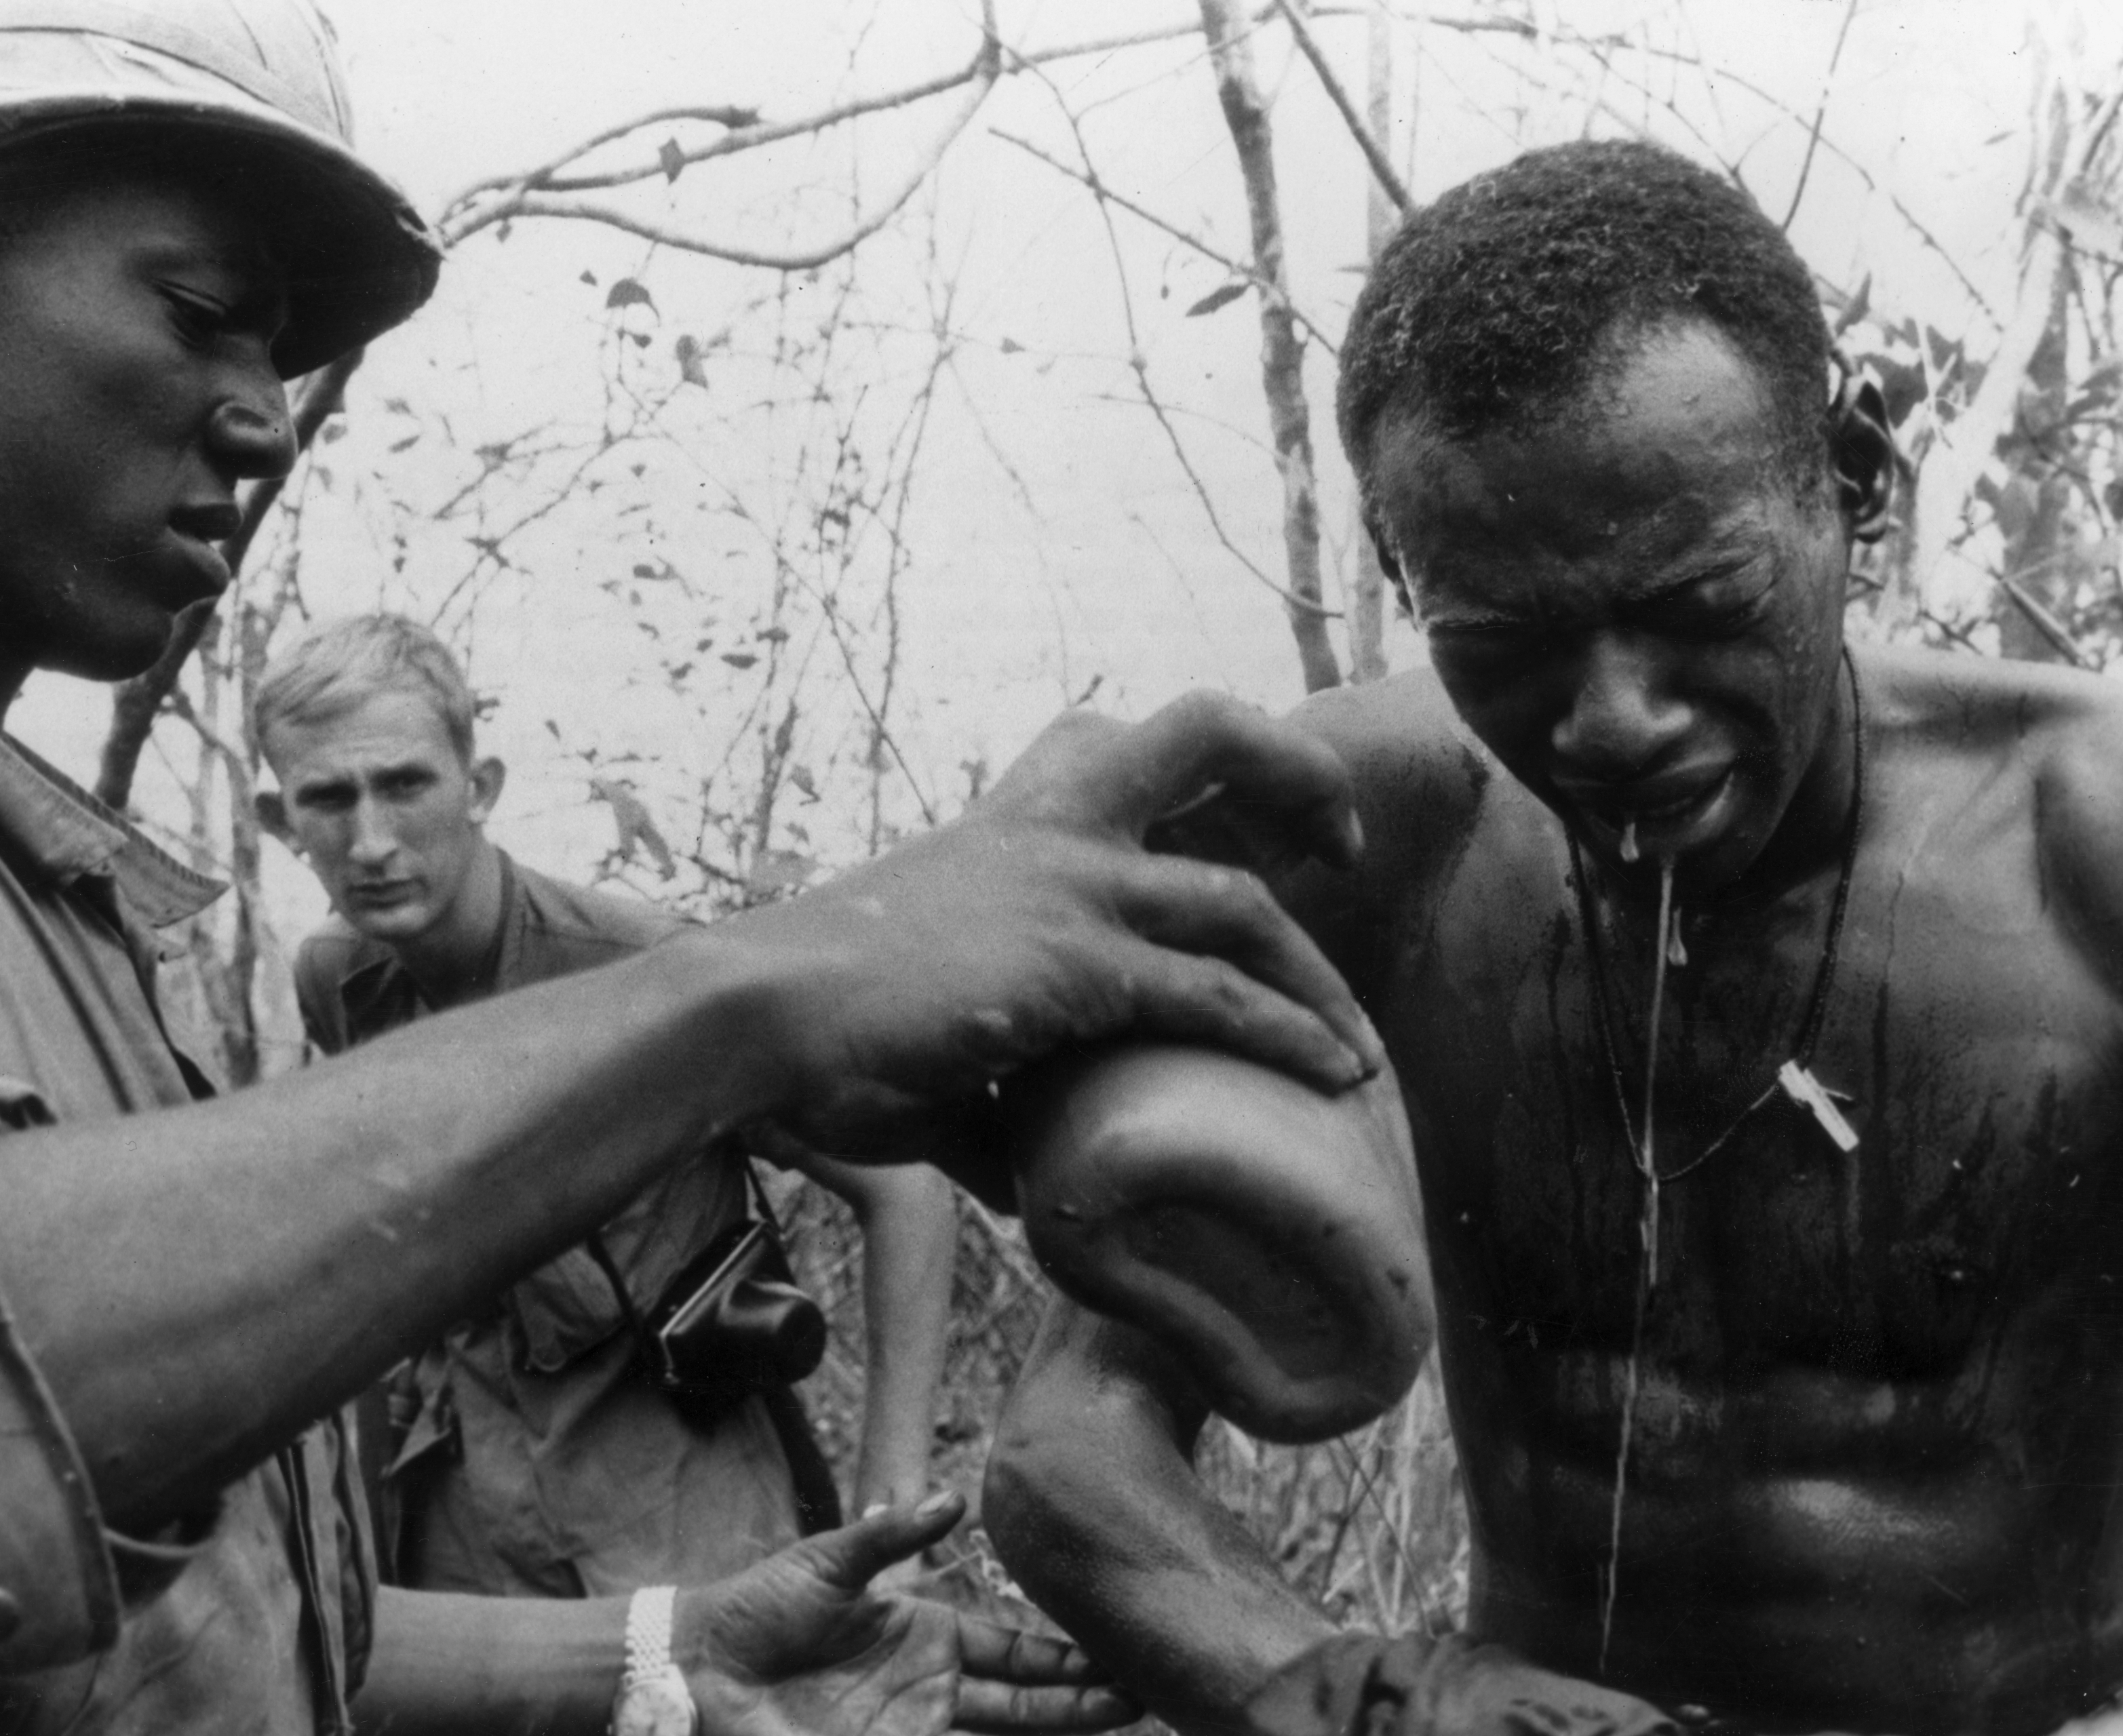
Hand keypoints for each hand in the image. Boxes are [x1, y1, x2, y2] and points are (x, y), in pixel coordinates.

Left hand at [676, 1490, 1136, 1735]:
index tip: (1115, 1653)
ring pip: (1005, 1728)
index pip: (1013, 1642)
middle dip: (1083, 1697)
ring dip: (1060, 1726)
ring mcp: (913, 1722)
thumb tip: (957, 1499)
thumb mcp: (831, 1560)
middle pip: (1026, 1694)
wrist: (703, 1668)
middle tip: (1144, 1694)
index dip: (1063, 1651)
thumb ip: (894, 1535)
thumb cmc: (763, 1606)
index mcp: (927, 1629)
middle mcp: (933, 1682)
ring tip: (1124, 1717)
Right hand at [718, 692, 1381, 1173]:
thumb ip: (993, 1094)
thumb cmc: (822, 1028)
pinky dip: (1289, 1032)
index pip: (1116, 744)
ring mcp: (1070, 887)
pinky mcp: (1076, 963)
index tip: (1248, 818)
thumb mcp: (926, 1034)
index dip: (1198, 766)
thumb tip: (1030, 1180)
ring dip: (1317, 973)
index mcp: (1010, 822)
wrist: (761, 1014)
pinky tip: (1335, 1075)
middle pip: (1205, 736)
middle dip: (1294, 772)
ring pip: (1241, 896)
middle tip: (1341, 846)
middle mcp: (1052, 831)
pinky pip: (1215, 993)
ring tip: (1360, 1046)